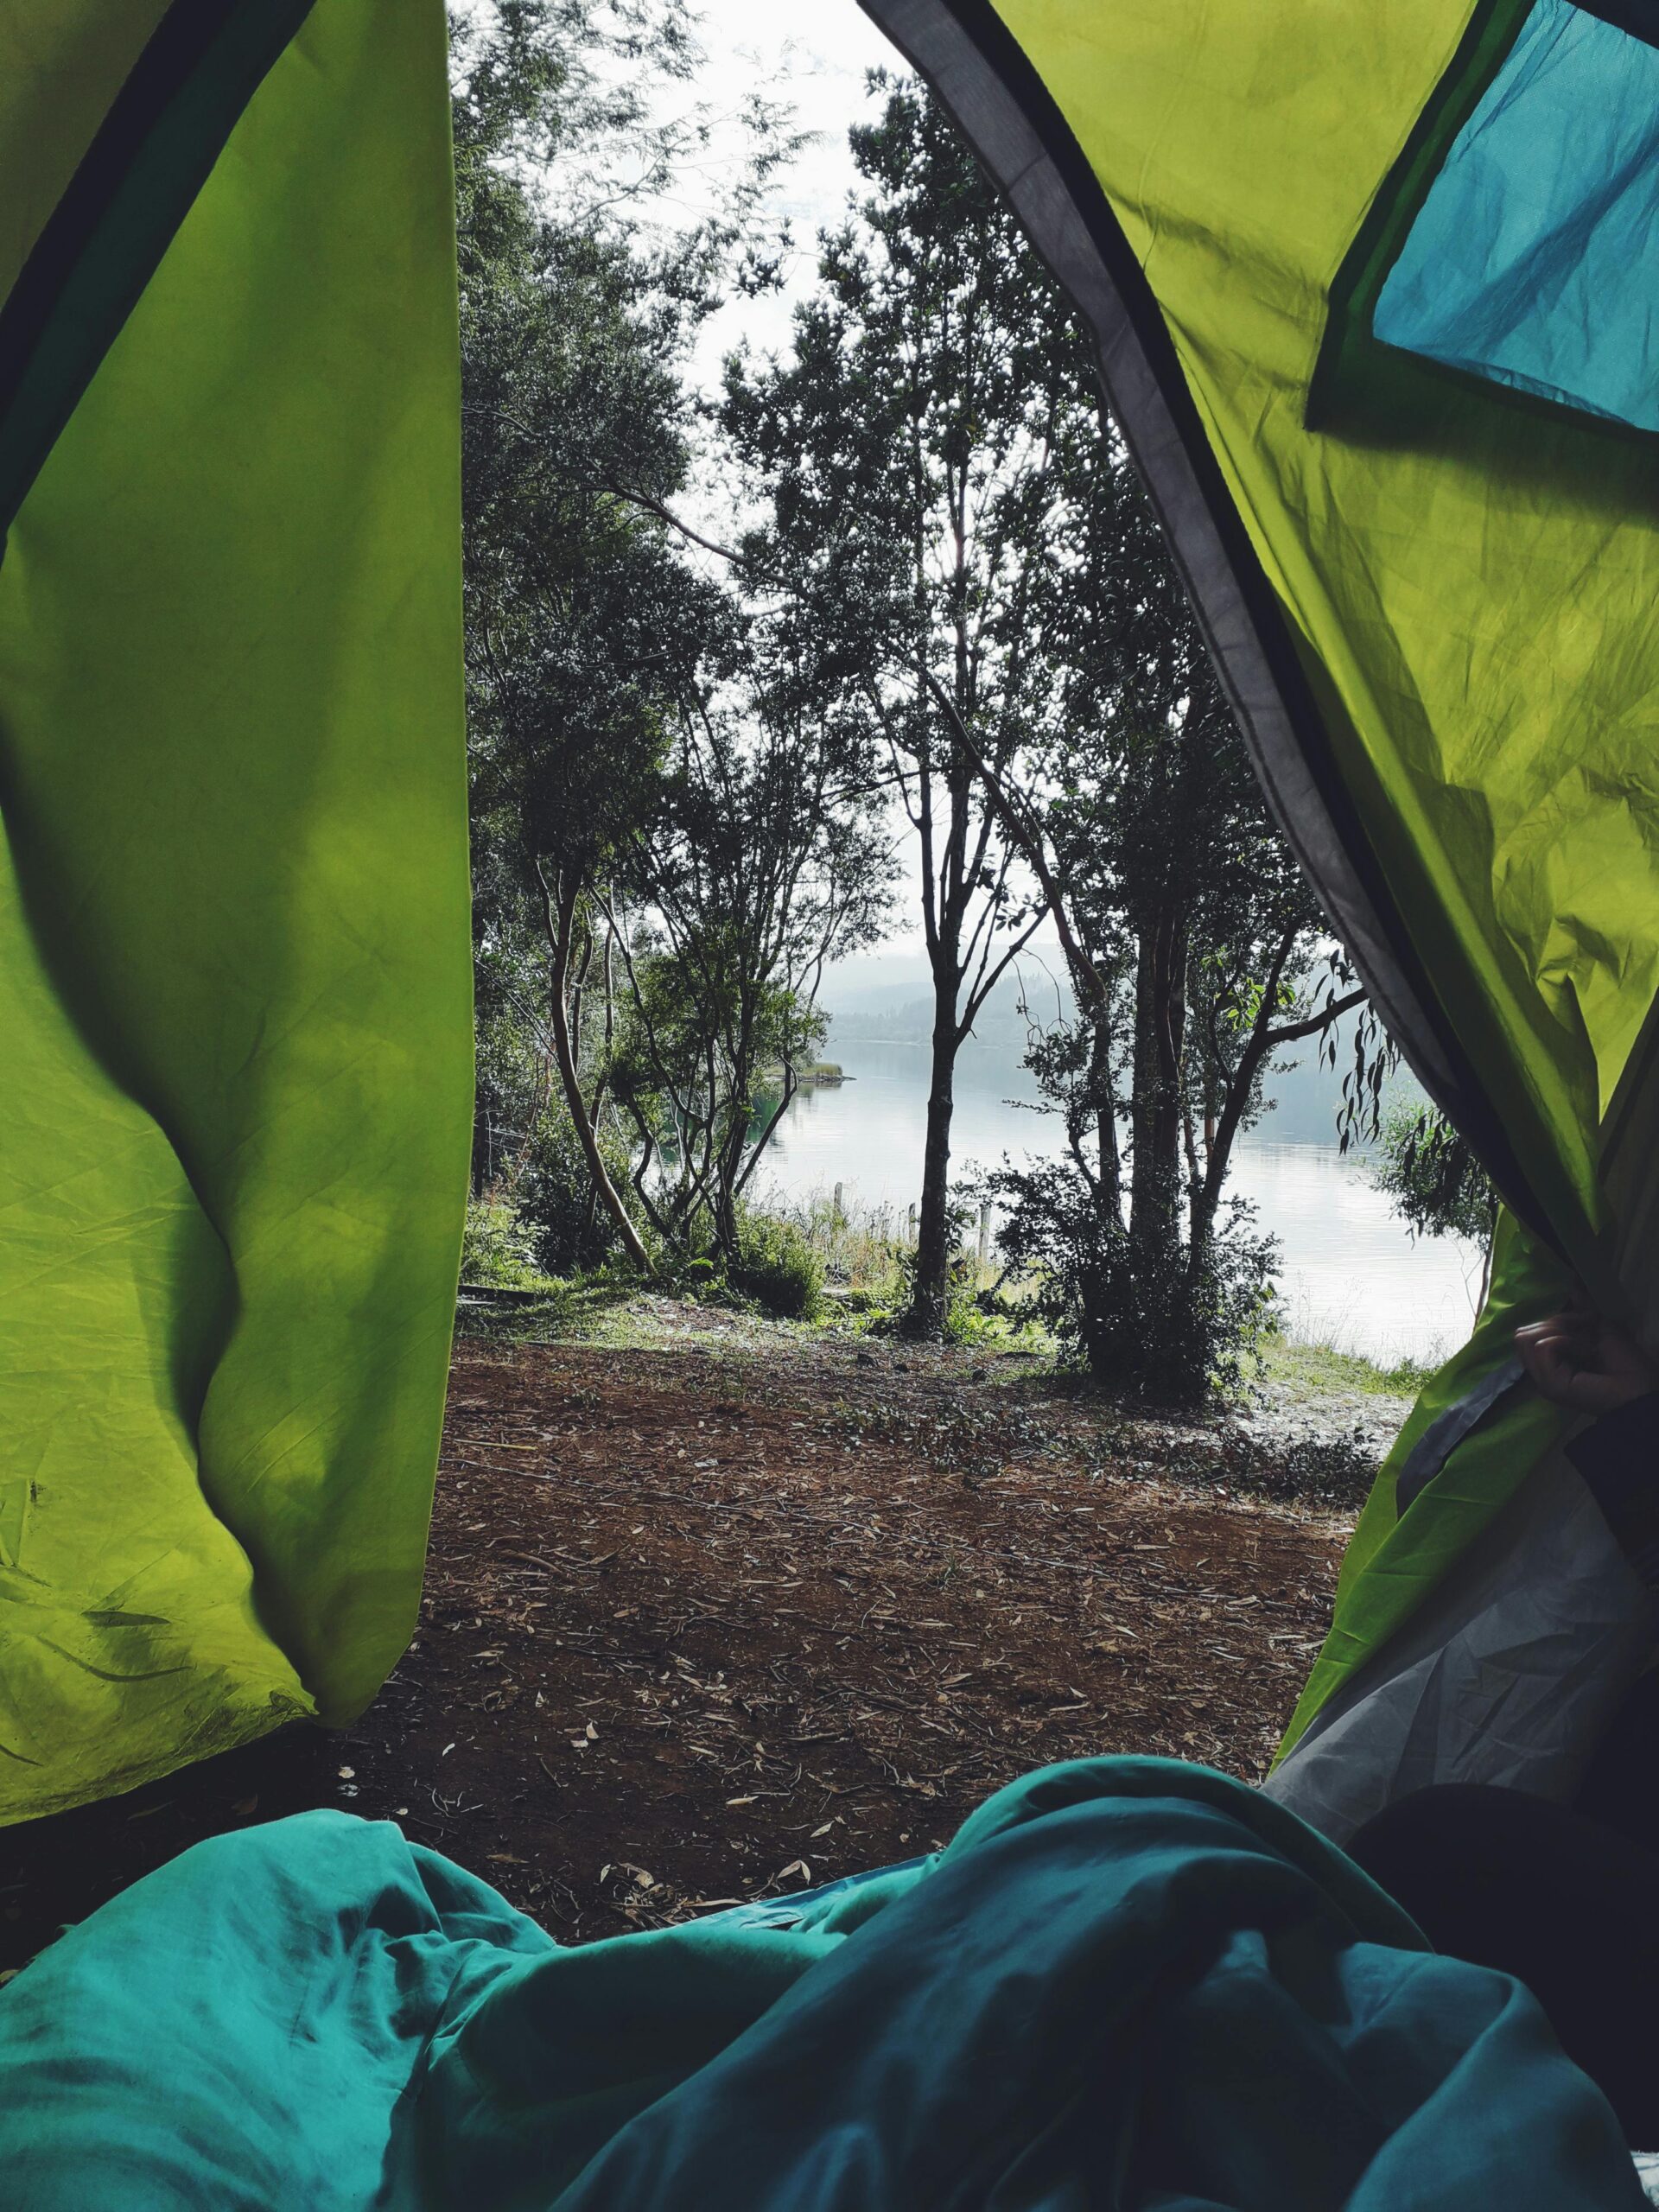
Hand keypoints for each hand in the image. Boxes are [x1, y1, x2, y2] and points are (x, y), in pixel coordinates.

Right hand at [1515, 1311, 1658, 1417]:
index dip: (1554, 1319)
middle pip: (1520, 1333)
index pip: (1526, 1332)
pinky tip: (1585, 1351)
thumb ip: (1582, 1309)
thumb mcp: (1600, 1327)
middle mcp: (1541, 1371)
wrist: (1641, 1389)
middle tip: (1584, 1332)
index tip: (1585, 1320)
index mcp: (1550, 1361)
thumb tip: (1572, 1282)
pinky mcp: (1550, 1384)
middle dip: (1554, 1322)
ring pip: (1524, 1338)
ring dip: (1557, 1331)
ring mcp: (1542, 1379)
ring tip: (1583, 1342)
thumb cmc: (1625, 1363)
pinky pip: (1542, 1347)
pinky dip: (1564, 1341)